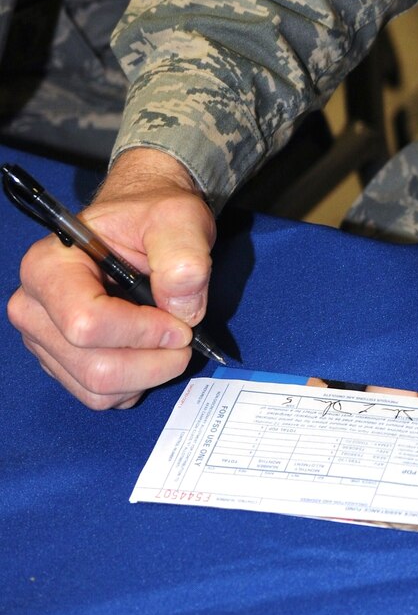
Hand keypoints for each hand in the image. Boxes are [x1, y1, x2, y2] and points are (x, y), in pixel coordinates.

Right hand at [7, 148, 215, 409]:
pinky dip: (134, 384)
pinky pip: (99, 397)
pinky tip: (148, 352)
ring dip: (147, 375)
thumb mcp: (179, 217)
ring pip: (97, 390)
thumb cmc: (152, 219)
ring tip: (170, 342)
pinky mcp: (61, 363)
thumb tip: (182, 308)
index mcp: (48, 266)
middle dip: (151, 361)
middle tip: (186, 337)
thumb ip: (184, 254)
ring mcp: (44, 341)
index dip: (142, 332)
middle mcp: (34, 308)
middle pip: (93, 367)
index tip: (181, 323)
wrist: (141, 227)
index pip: (86, 323)